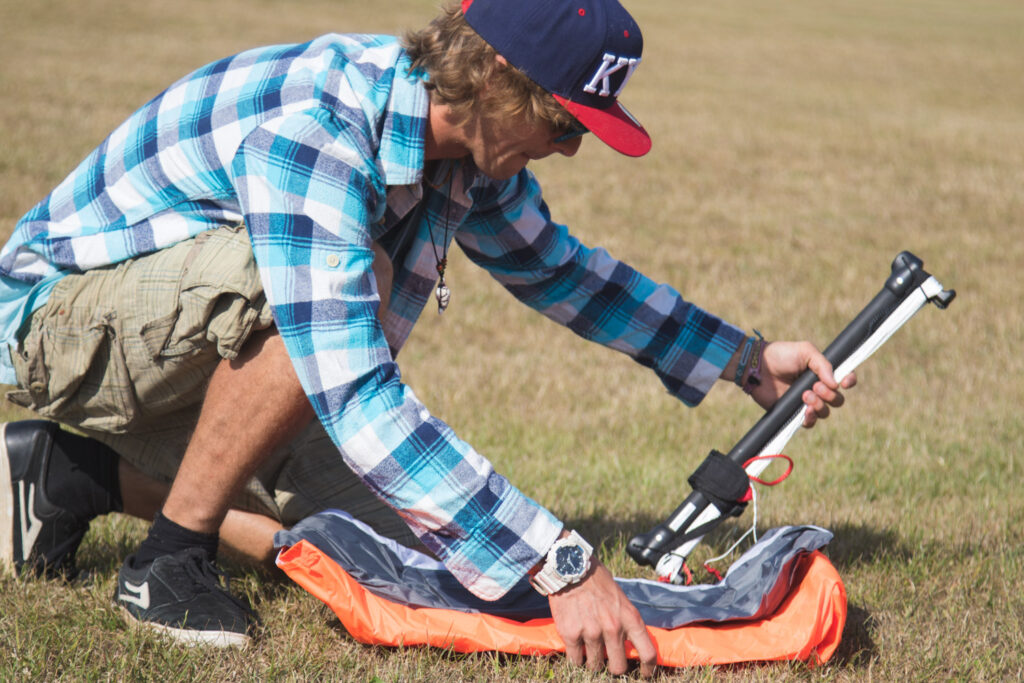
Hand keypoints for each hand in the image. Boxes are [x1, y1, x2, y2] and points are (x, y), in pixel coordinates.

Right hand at [547, 558, 656, 676]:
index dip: (649, 668)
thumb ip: (625, 620)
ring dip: (592, 660)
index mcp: (630, 618)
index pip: (648, 652)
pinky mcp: (571, 635)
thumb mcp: (620, 598)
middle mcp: (613, 628)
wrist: (570, 567)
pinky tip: (576, 645)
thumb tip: (628, 642)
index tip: (645, 673)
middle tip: (608, 659)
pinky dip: (576, 656)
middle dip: (614, 666)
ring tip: (588, 646)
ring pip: (595, 665)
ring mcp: (591, 633)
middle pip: (618, 667)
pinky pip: (576, 659)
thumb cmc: (596, 580)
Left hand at [747, 340, 856, 426]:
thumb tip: (836, 384)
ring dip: (819, 405)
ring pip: (825, 412)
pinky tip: (804, 411)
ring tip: (804, 395)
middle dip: (830, 395)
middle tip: (814, 387)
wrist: (757, 366)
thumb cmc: (781, 355)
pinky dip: (810, 418)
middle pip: (837, 400)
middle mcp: (817, 388)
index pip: (845, 379)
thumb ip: (823, 364)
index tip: (844, 382)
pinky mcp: (793, 412)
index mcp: (822, 372)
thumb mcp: (805, 351)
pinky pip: (809, 422)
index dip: (849, 381)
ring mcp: (806, 401)